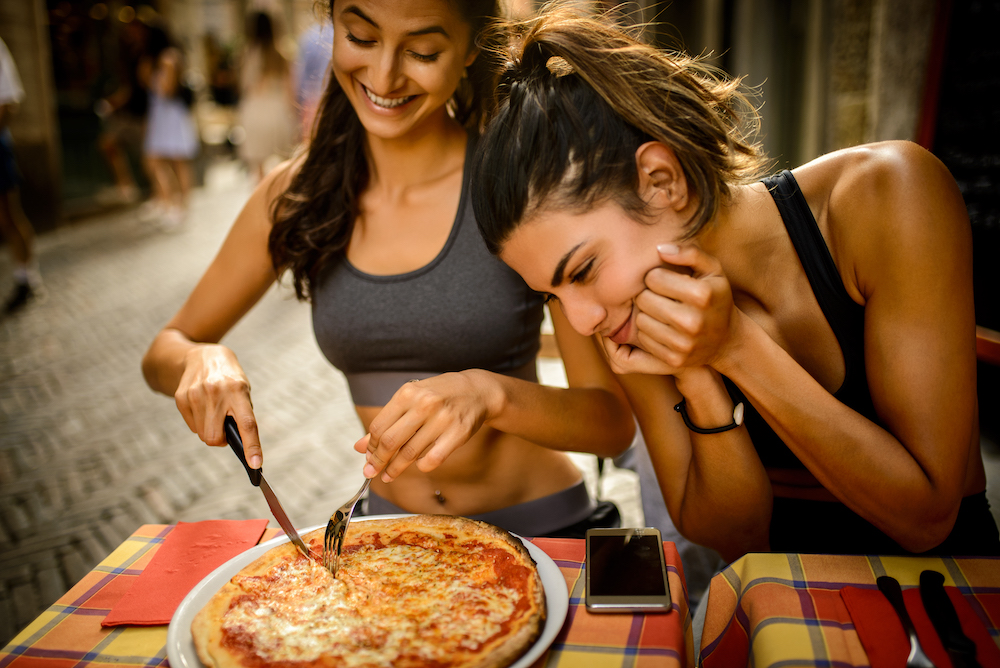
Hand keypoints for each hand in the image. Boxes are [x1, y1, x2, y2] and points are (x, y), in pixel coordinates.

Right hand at [173, 344, 261, 467]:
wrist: (201, 356)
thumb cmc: (228, 377)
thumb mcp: (242, 388)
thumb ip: (242, 413)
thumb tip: (240, 444)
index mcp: (237, 390)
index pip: (247, 424)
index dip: (252, 446)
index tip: (256, 464)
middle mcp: (216, 392)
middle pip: (215, 438)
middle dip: (222, 440)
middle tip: (226, 427)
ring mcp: (195, 395)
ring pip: (203, 435)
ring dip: (211, 431)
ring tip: (215, 412)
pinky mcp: (181, 398)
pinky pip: (193, 427)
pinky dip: (200, 423)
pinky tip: (202, 407)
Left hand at [356, 371, 496, 481]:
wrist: (477, 391)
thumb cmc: (439, 396)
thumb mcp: (411, 400)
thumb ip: (387, 422)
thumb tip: (359, 447)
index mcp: (408, 393)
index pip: (379, 427)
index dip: (371, 447)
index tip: (369, 458)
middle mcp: (424, 404)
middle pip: (391, 441)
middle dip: (379, 461)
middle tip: (372, 473)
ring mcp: (443, 418)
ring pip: (410, 452)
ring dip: (395, 469)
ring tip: (389, 475)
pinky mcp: (458, 433)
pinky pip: (433, 459)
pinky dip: (422, 466)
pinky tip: (418, 466)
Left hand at [602, 244, 736, 374]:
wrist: (727, 340)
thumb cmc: (716, 297)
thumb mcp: (713, 270)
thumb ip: (690, 253)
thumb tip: (660, 249)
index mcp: (702, 294)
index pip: (653, 277)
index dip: (656, 276)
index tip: (666, 281)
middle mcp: (692, 321)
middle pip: (644, 299)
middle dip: (648, 295)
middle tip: (661, 297)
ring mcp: (683, 344)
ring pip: (641, 321)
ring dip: (647, 314)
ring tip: (662, 311)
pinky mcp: (674, 360)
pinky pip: (644, 340)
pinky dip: (649, 333)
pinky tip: (663, 327)